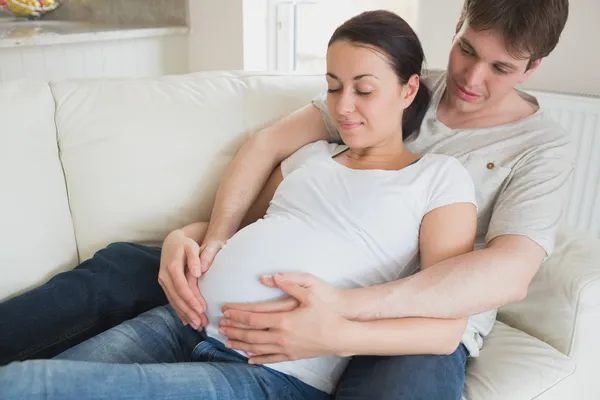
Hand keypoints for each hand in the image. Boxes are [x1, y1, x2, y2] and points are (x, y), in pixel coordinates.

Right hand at [158, 230, 221, 328]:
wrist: (171, 243)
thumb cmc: (185, 245)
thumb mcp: (191, 246)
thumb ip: (195, 258)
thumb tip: (197, 273)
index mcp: (172, 267)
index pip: (182, 287)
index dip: (191, 299)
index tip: (201, 309)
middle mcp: (165, 277)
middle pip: (176, 298)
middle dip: (188, 312)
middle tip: (200, 323)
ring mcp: (163, 282)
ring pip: (173, 301)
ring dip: (184, 314)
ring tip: (196, 325)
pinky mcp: (165, 286)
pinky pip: (171, 300)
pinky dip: (178, 311)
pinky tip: (186, 321)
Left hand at [219, 273, 349, 363]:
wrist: (341, 335)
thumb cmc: (326, 312)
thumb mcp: (309, 293)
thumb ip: (289, 284)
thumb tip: (270, 276)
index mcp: (283, 320)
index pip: (253, 318)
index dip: (237, 314)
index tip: (225, 311)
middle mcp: (281, 336)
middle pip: (250, 334)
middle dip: (233, 330)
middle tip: (220, 327)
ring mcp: (286, 348)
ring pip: (257, 348)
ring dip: (240, 344)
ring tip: (227, 342)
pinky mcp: (291, 355)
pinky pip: (270, 359)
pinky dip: (257, 359)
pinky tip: (248, 358)